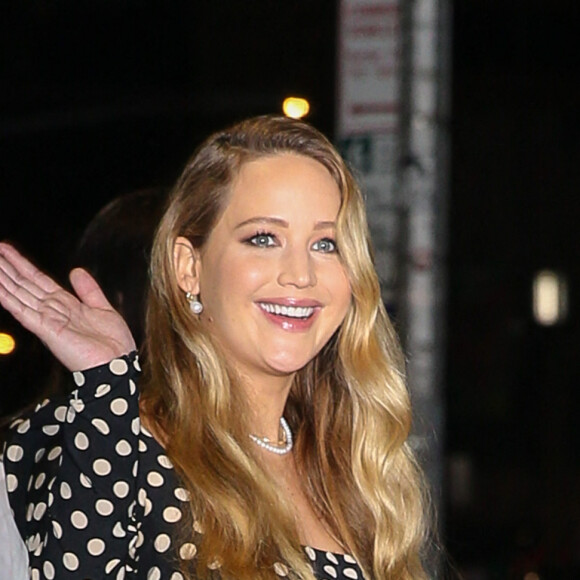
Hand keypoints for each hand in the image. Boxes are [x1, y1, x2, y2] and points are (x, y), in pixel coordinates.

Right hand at [0, 242, 135, 370]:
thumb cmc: (113, 344)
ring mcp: (48, 320)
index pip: (38, 280)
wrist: (118, 364)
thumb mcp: (103, 308)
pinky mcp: (47, 330)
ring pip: (20, 294)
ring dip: (4, 279)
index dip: (23, 264)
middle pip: (25, 284)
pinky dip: (9, 299)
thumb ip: (89, 290)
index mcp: (66, 304)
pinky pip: (24, 311)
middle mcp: (54, 311)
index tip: (6, 251)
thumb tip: (77, 271)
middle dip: (8, 267)